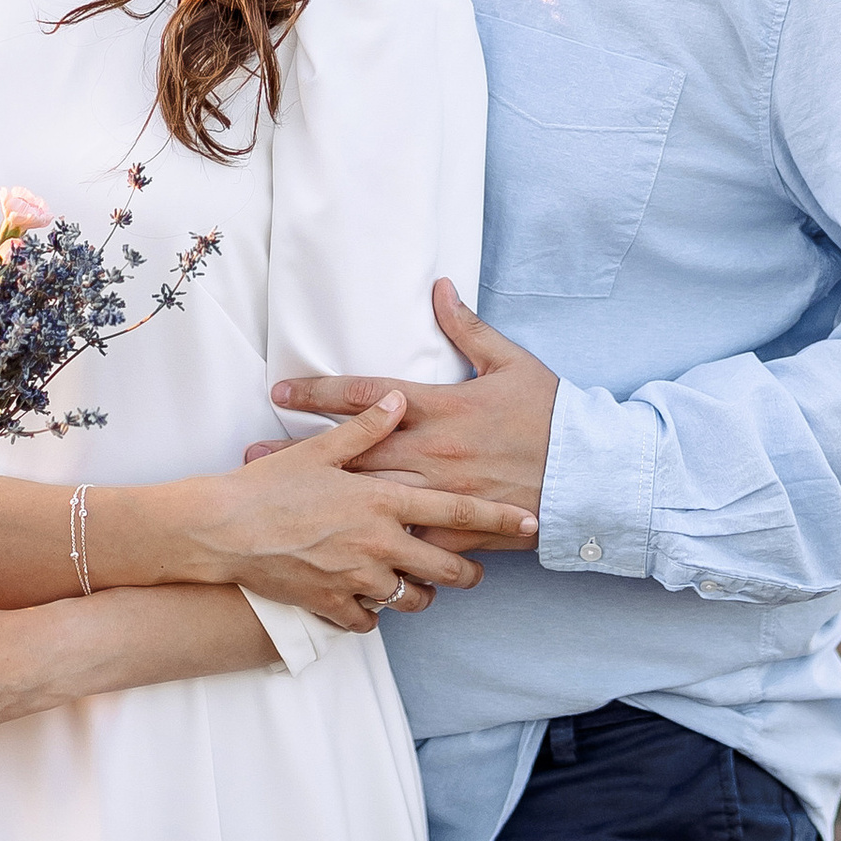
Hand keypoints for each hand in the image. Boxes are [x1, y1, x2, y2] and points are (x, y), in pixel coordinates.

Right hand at [173, 391, 535, 626]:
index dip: (498, 519)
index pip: (457, 510)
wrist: (220, 531)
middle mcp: (379, 543)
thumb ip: (365, 426)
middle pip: (446, 567)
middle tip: (473, 570)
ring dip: (422, 594)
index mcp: (382, 499)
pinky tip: (370, 600)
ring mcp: (357, 579)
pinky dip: (374, 613)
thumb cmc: (268, 486)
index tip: (530, 524)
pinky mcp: (332, 605)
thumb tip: (399, 399)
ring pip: (413, 599)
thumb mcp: (319, 450)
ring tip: (420, 585)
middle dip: (467, 572)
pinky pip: (370, 621)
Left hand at [269, 283, 560, 528]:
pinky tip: (337, 554)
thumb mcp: (510, 362)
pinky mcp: (458, 528)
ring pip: (370, 496)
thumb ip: (467, 327)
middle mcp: (434, 450)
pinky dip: (375, 545)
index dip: (319, 393)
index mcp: (442, 406)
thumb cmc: (551, 413)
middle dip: (299, 452)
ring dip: (322, 498)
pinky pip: (409, 539)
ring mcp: (443, 492)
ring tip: (278, 502)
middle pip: (352, 450)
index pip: (367, 396)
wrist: (590, 471)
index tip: (280, 392)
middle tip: (250, 455)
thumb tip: (440, 286)